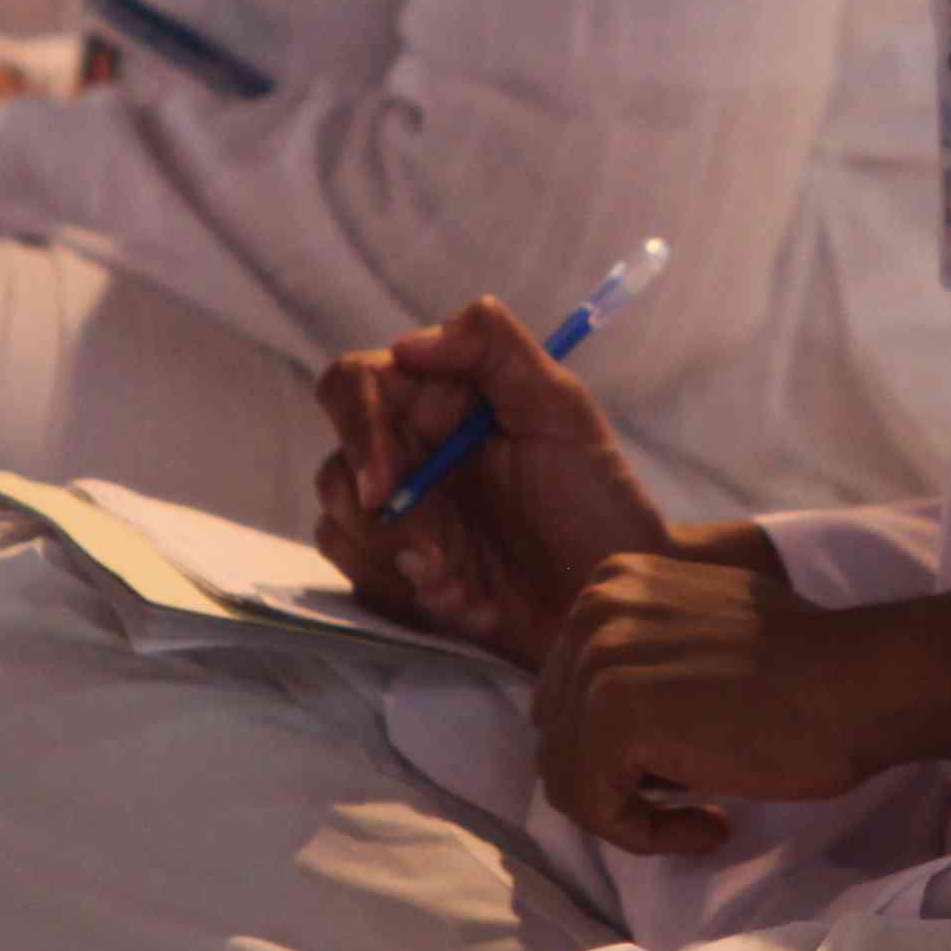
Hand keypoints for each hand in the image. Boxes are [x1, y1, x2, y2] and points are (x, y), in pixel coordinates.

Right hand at [303, 296, 680, 662]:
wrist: (613, 594)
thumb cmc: (597, 499)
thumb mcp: (562, 411)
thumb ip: (494, 348)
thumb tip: (407, 343)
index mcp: (438, 401)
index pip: (355, 385)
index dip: (357, 428)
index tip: (384, 487)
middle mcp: (408, 453)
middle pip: (336, 468)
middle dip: (383, 522)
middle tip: (436, 559)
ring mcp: (401, 516)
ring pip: (339, 528)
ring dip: (401, 564)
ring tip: (469, 589)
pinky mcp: (401, 574)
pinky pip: (365, 582)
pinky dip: (417, 598)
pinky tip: (475, 607)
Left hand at [537, 556, 950, 855]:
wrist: (858, 681)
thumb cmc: (807, 667)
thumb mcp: (706, 627)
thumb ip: (649, 652)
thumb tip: (603, 725)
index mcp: (610, 583)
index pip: (566, 694)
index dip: (615, 750)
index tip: (682, 771)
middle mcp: (591, 609)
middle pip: (559, 736)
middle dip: (616, 782)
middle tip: (689, 802)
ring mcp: (596, 659)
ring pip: (568, 780)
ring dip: (632, 816)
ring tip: (704, 817)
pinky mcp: (613, 716)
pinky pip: (595, 808)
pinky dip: (648, 836)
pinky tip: (711, 824)